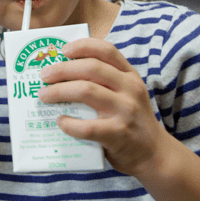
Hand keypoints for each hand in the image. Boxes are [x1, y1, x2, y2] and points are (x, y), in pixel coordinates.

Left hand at [39, 38, 166, 176]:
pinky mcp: (118, 134)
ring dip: (58, 91)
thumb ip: (104, 81)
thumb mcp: (126, 94)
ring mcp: (126, 111)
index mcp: (129, 75)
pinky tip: (60, 121)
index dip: (82, 46)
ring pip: (86, 91)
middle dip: (62, 69)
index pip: (107, 50)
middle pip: (91, 68)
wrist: (155, 154)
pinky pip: (87, 127)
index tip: (63, 50)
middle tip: (44, 75)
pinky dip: (69, 123)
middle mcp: (130, 89)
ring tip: (44, 95)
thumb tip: (61, 71)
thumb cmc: (131, 120)